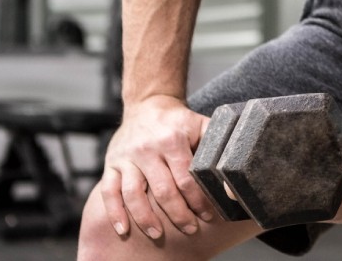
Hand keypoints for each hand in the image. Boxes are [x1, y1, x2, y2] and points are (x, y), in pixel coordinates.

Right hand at [100, 95, 212, 238]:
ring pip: (134, 194)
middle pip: (162, 190)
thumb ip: (217, 143)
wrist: (147, 105)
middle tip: (190, 230)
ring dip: (146, 218)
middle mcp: (147, 149)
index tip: (208, 215)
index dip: (198, 200)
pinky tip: (124, 229)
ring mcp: (126, 157)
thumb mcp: (201, 124)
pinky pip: (109, 191)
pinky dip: (115, 212)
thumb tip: (233, 169)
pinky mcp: (111, 164)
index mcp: (172, 140)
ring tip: (158, 234)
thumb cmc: (179, 121)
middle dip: (178, 214)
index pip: (186, 178)